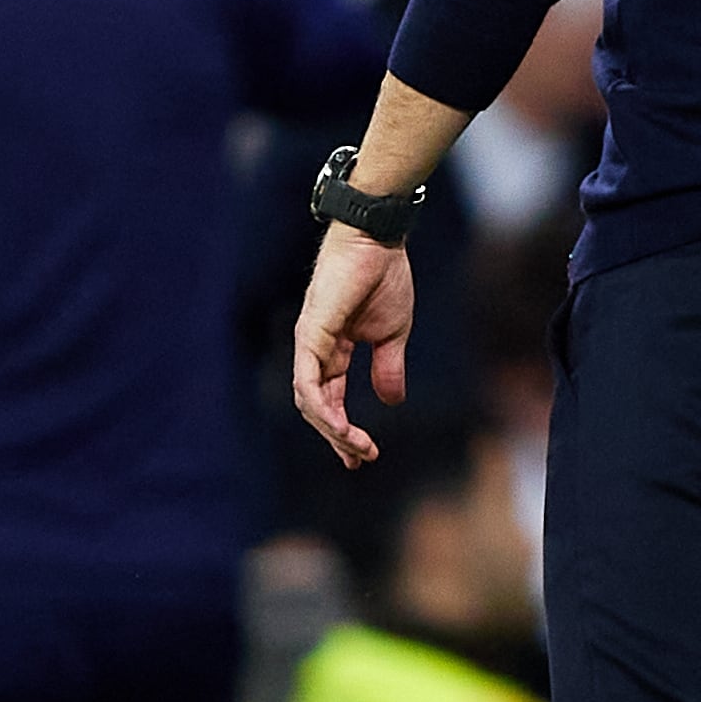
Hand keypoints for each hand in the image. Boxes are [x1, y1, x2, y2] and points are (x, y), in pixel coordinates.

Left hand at [293, 222, 415, 467]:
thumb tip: (391, 402)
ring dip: (331, 428)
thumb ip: (388, 369)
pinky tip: (337, 425)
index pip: (332, 398)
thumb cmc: (384, 278)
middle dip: (337, 437)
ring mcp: (310, 343)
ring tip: (355, 446)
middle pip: (317, 405)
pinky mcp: (311, 334)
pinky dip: (321, 406)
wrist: (378, 242)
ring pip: (309, 399)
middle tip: (359, 459)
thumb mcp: (393, 335)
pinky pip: (307, 380)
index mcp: (335, 350)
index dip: (344, 429)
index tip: (363, 455)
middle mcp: (315, 350)